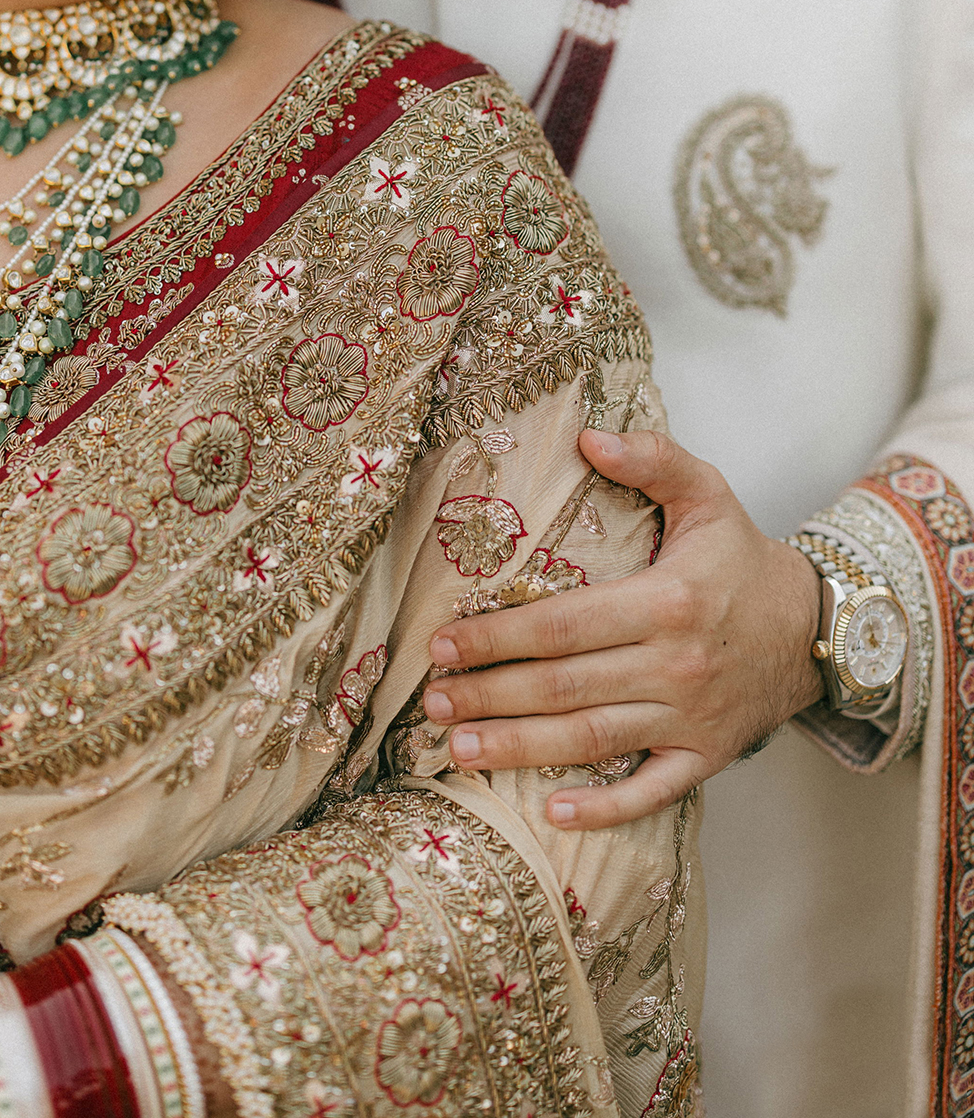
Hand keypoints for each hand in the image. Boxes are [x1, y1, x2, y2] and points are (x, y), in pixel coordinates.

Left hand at [422, 428, 823, 828]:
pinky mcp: (705, 757)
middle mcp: (676, 666)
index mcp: (666, 601)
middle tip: (432, 702)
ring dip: (520, 748)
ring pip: (591, 741)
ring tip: (458, 749)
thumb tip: (589, 438)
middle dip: (491, 696)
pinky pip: (651, 791)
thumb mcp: (707, 493)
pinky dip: (604, 809)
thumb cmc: (743, 559)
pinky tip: (552, 815)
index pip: (564, 624)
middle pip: (564, 687)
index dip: (498, 636)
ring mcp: (691, 719)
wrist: (819, 628)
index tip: (444, 643)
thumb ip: (652, 458)